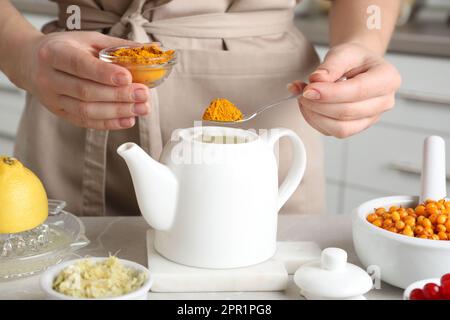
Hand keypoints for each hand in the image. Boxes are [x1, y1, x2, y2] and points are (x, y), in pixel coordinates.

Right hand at [15, 31, 148, 129]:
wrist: (31, 63)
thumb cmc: (65, 48)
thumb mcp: (87, 39)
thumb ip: (116, 46)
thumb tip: (149, 50)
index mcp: (54, 53)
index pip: (80, 65)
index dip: (104, 74)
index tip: (128, 78)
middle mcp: (49, 77)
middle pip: (86, 91)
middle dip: (119, 95)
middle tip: (143, 95)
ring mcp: (53, 99)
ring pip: (86, 110)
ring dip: (118, 112)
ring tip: (141, 108)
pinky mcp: (60, 113)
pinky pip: (86, 122)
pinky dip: (109, 123)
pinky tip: (128, 119)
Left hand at [288, 43, 400, 137]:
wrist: (358, 67)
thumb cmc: (355, 59)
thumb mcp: (343, 52)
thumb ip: (330, 65)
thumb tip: (316, 80)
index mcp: (387, 79)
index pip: (357, 91)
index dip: (329, 93)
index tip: (308, 90)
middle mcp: (384, 102)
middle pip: (347, 112)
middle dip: (318, 104)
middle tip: (303, 92)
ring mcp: (371, 118)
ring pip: (340, 128)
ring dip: (315, 115)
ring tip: (304, 98)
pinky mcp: (356, 128)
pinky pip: (333, 132)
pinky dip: (315, 121)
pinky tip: (309, 107)